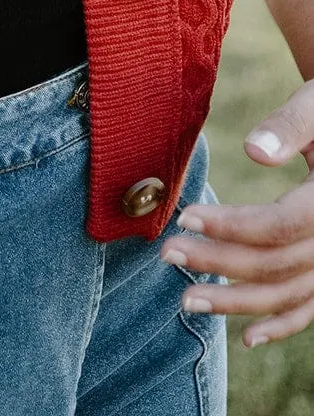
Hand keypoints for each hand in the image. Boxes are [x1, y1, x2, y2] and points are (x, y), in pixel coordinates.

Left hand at [159, 78, 313, 347]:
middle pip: (276, 264)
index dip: (231, 226)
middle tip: (166, 254)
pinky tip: (247, 338)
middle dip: (219, 263)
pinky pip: (310, 307)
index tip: (184, 218)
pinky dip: (282, 325)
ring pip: (288, 294)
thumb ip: (289, 127)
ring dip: (238, 303)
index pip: (279, 225)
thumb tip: (252, 151)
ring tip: (186, 299)